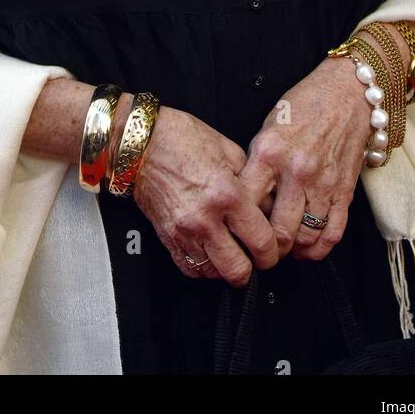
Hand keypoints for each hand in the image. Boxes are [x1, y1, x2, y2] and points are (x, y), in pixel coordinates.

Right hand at [130, 105, 281, 286]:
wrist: (141, 144)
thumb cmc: (182, 139)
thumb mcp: (229, 150)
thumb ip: (253, 182)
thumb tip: (269, 209)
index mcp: (226, 194)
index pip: (261, 241)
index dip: (273, 252)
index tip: (273, 249)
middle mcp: (205, 218)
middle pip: (238, 271)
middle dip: (253, 268)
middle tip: (255, 257)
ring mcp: (184, 232)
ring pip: (214, 274)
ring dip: (226, 267)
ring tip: (231, 250)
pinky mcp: (168, 238)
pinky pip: (191, 270)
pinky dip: (203, 267)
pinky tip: (210, 251)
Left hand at [237, 57, 371, 261]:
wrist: (348, 93)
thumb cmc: (305, 105)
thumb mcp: (267, 126)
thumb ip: (256, 162)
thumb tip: (244, 197)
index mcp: (269, 152)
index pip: (246, 203)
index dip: (237, 223)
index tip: (235, 229)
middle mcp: (296, 171)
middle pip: (277, 231)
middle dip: (265, 248)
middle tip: (258, 249)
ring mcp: (323, 184)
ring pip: (305, 238)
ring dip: (291, 250)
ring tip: (281, 247)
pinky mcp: (345, 192)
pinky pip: (332, 233)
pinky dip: (318, 249)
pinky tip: (307, 247)